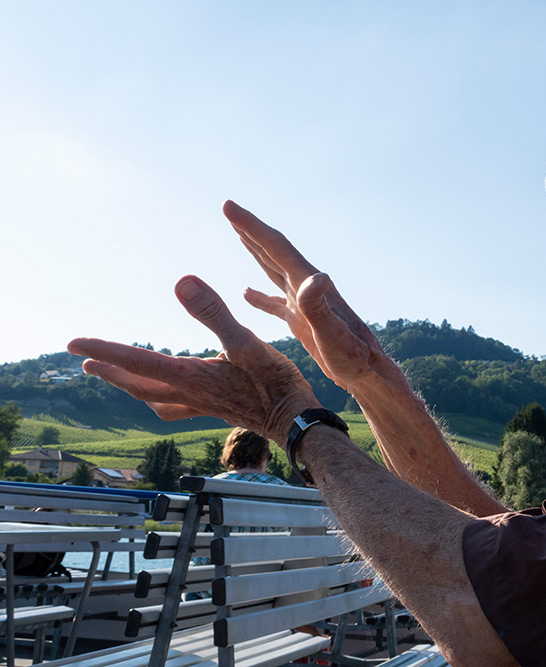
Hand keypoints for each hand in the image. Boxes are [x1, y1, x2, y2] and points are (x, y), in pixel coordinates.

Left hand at [68, 275, 318, 443]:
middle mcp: (191, 393)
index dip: (105, 350)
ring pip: (154, 398)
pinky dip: (161, 398)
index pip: (138, 361)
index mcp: (192, 376)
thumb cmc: (276, 384)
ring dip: (131, 386)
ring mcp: (203, 405)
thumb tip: (182, 281)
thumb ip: (213, 311)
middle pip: (138, 384)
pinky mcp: (217, 410)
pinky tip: (168, 394)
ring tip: (116, 376)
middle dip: (110, 371)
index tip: (75, 344)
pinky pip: (176, 407)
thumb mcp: (246, 341)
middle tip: (85, 359)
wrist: (297, 421)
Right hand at [223, 201, 398, 393]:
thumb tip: (317, 277)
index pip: (276, 247)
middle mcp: (307, 288)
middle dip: (251, 231)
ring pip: (275, 271)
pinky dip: (260, 296)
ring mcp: (305, 304)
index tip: (228, 206)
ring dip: (257, 252)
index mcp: (309, 285)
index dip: (251, 226)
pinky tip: (247, 293)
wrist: (369, 373)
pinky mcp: (304, 322)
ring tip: (240, 236)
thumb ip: (319, 306)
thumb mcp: (332, 334)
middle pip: (274, 252)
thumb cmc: (353, 357)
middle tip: (229, 209)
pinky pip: (276, 303)